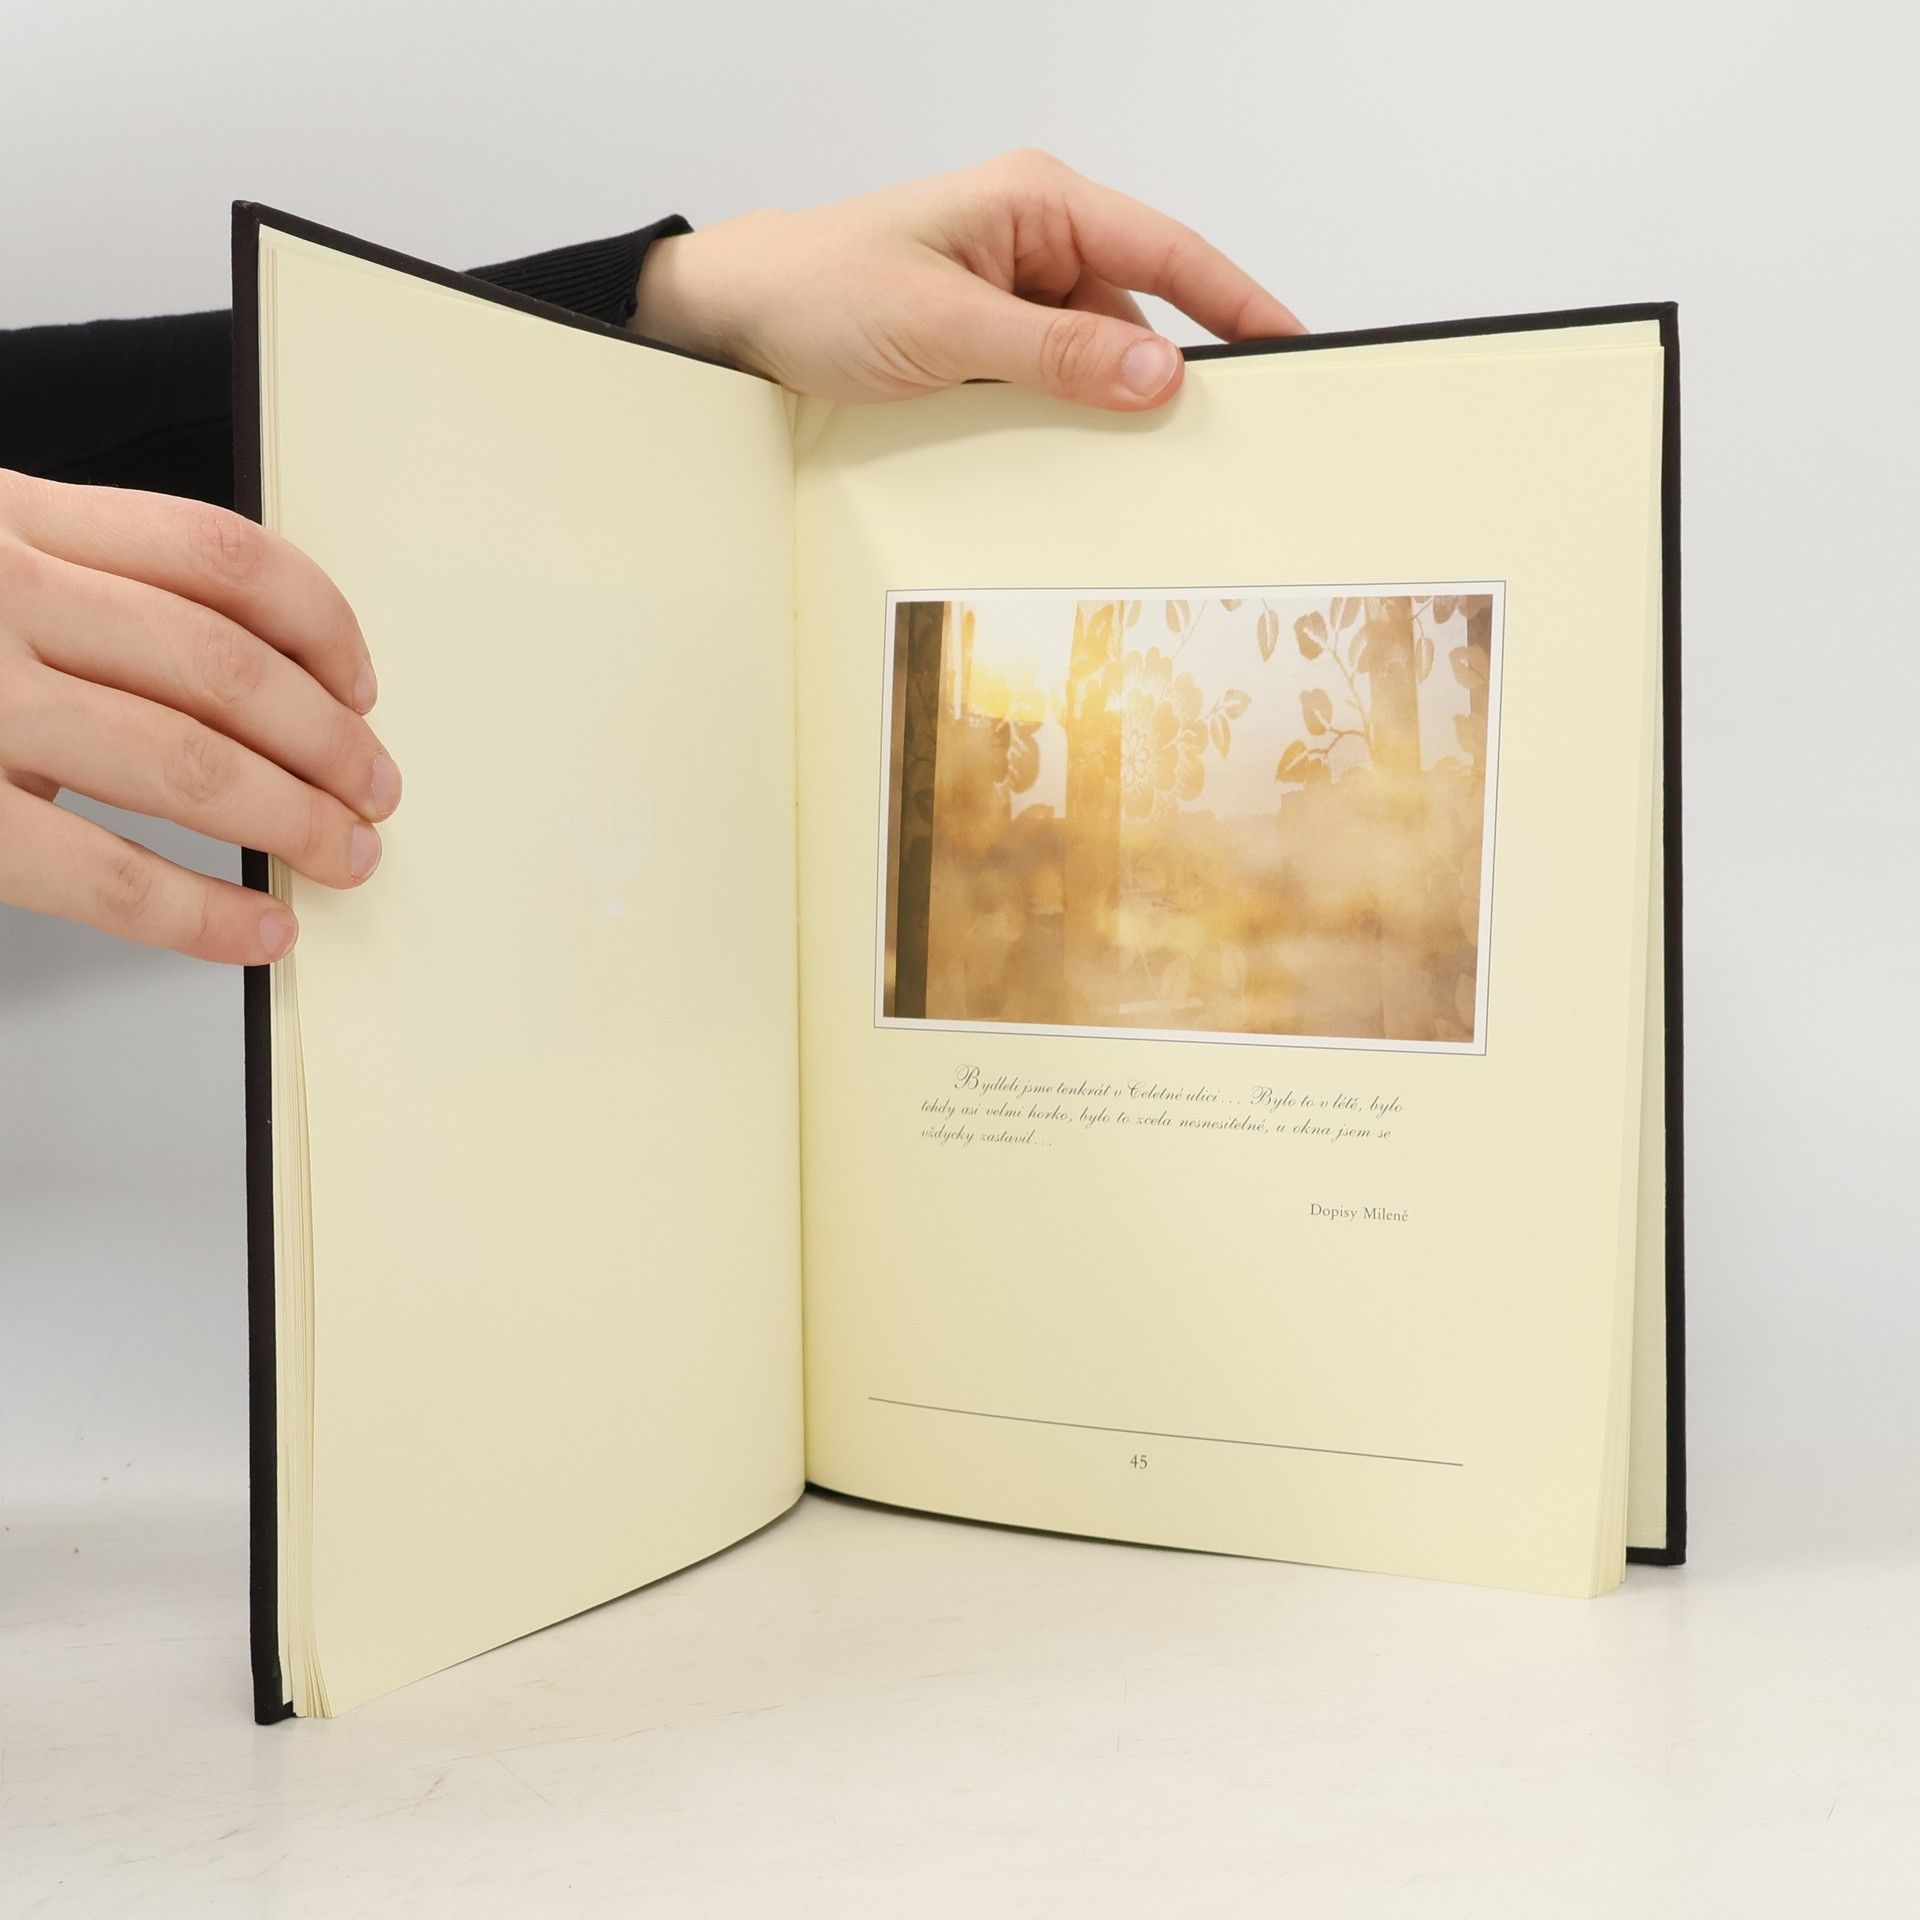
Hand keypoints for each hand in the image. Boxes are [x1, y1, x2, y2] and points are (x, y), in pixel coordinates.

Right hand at [0, 472, 397, 962]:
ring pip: (189, 758)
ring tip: (345, 853)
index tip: (359, 680)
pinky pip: (104, 869)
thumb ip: (53, 583)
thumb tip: (213, 673)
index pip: (218, 555)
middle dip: (328, 740)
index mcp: (5, 517)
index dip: (320, 624)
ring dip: (294, 818)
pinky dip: (201, 910)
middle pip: (227, 665)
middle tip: (374, 789)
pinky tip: (255, 929)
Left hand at [633, 150, 1302, 410]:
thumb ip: (1057, 354)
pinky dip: (1064, 415)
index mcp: (1035, 203)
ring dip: (1104, 403)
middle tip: (1214, 435)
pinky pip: (1052, 379)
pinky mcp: (985, 339)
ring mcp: (1009, 292)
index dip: (1238, 302)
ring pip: (1095, 354)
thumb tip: (1156, 374)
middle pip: (1137, 308)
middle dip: (1166, 372)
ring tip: (1121, 457)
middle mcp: (1031, 239)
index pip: (1167, 251)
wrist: (734, 318)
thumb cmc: (820, 289)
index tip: (1292, 348)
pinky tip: (1065, 451)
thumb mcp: (946, 327)